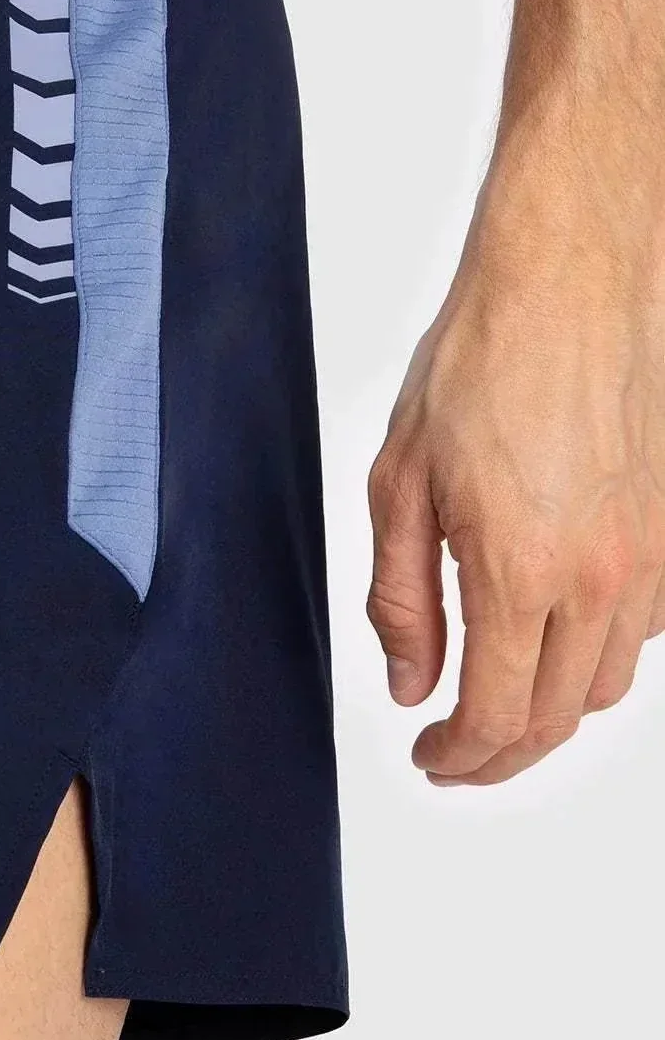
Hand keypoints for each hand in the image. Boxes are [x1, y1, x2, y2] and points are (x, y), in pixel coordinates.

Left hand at [367, 121, 664, 783]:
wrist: (571, 279)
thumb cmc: (481, 361)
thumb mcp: (399, 482)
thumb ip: (402, 598)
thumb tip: (410, 682)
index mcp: (523, 572)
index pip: (499, 717)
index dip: (459, 758)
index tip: (429, 760)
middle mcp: (602, 578)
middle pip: (559, 718)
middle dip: (501, 755)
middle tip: (454, 753)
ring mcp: (650, 556)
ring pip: (609, 685)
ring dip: (552, 713)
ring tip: (498, 706)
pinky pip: (643, 633)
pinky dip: (596, 660)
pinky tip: (553, 640)